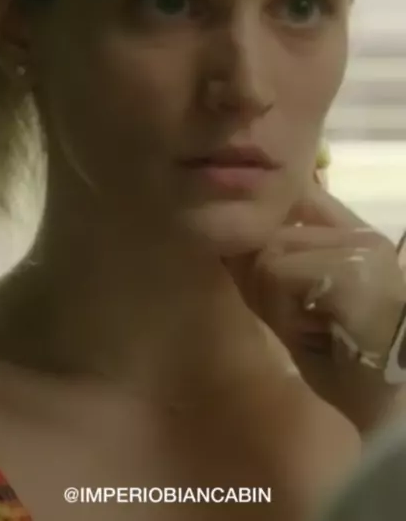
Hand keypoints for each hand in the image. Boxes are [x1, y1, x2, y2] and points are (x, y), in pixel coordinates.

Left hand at [223, 183, 405, 431]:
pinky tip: (313, 333)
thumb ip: (267, 262)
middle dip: (264, 281)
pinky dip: (284, 311)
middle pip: (270, 231)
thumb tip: (223, 237)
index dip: (263, 234)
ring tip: (309, 327)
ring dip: (274, 301)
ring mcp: (362, 248)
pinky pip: (279, 274)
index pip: (293, 200)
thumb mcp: (295, 301)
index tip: (258, 272)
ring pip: (270, 254)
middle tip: (299, 321)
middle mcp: (362, 232)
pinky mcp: (354, 272)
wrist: (382, 406)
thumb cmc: (339, 360)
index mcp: (354, 233)